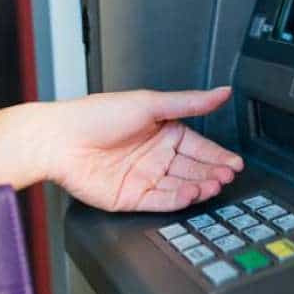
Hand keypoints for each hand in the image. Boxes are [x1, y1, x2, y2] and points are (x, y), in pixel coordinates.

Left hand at [42, 87, 243, 210]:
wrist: (59, 140)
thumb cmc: (96, 115)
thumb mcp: (150, 103)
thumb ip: (189, 102)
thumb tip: (221, 92)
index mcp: (162, 131)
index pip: (198, 146)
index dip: (218, 155)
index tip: (234, 162)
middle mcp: (155, 156)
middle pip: (193, 168)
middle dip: (212, 173)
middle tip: (228, 176)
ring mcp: (145, 178)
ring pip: (181, 186)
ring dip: (199, 186)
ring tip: (214, 184)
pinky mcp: (132, 197)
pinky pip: (162, 201)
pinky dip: (179, 199)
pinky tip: (192, 194)